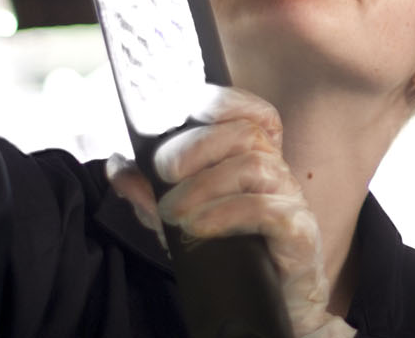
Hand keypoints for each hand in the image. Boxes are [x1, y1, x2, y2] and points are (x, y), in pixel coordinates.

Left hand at [108, 87, 351, 337]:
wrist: (273, 311)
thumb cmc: (235, 258)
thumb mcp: (183, 221)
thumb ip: (152, 195)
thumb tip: (115, 167)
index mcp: (257, 162)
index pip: (256, 115)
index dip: (227, 103)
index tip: (189, 109)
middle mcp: (278, 175)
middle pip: (249, 134)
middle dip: (200, 145)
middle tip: (164, 172)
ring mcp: (291, 202)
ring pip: (256, 167)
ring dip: (205, 185)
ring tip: (172, 212)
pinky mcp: (298, 233)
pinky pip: (267, 210)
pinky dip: (227, 214)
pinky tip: (198, 228)